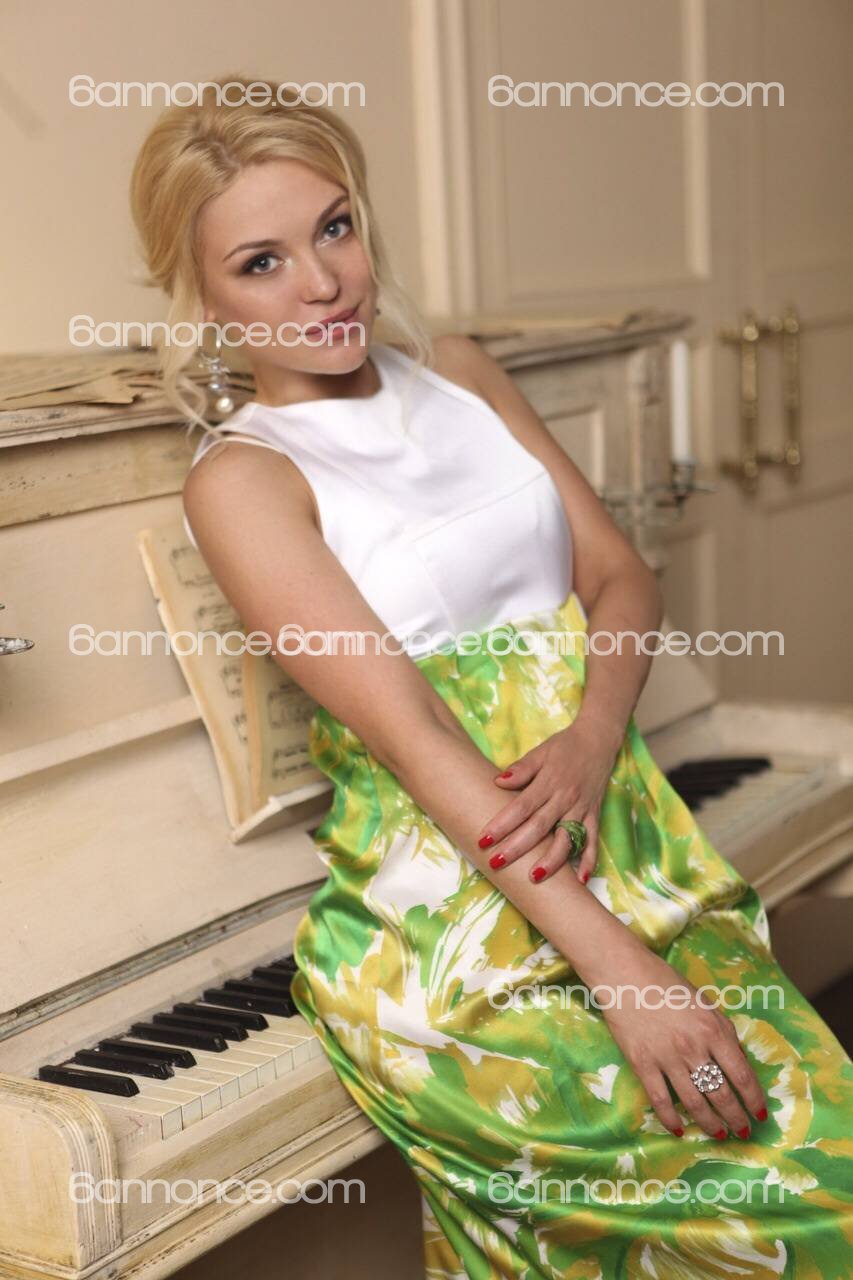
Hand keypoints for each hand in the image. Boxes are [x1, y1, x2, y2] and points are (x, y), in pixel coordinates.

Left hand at [477, 717, 622, 883]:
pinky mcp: (594, 815)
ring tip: (535, 877)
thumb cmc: (564, 747)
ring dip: (552, 860)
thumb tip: (498, 781)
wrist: (598, 741)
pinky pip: (593, 841)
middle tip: (496, 863)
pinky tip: (582, 880)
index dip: (502, 824)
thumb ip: (521, 769)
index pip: (521, 807)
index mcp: (548, 782)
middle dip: (517, 847)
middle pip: (539, 827)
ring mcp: (581, 809)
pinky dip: (589, 860)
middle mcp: (565, 798)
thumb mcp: (540, 752)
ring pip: (567, 839)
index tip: (484, 839)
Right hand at [593, 944, 768, 1139]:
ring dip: (711, 1125)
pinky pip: (661, 1101)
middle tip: (744, 1132)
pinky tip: (680, 1130)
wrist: (625, 975)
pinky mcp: (643, 1064)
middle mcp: (694, 1048)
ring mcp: (667, 1058)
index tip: (760, 1114)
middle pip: (721, 1095)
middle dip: (737, 1118)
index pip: (742, 1075)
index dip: (754, 1099)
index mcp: (713, 1030)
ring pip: (695, 1104)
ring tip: (720, 1135)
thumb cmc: (667, 984)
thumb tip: (739, 1061)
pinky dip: (671, 1120)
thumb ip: (724, 1031)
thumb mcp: (705, 1003)